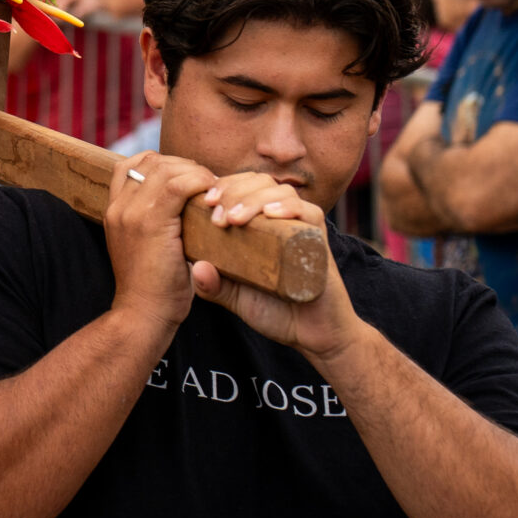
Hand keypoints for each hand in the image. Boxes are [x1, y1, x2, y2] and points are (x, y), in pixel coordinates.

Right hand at [103, 155, 216, 333]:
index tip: (187, 179)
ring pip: (165, 168)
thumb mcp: (145, 247)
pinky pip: (178, 186)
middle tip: (207, 183)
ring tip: (212, 190)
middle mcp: (118, 207)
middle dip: (183, 165)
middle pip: (149, 160)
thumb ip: (154, 222)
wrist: (143, 315)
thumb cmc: (153, 287)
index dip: (162, 164)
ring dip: (194, 173)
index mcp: (113, 210)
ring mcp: (131, 213)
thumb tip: (184, 205)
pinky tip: (212, 199)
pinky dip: (199, 184)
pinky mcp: (150, 223)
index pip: (131, 164)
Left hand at [187, 180, 364, 364]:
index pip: (243, 186)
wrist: (310, 335)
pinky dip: (288, 208)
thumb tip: (196, 268)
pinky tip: (269, 215)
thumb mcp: (235, 297)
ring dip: (255, 199)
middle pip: (260, 182)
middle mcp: (282, 220)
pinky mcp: (320, 241)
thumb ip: (213, 286)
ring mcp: (302, 228)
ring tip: (235, 219)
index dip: (224, 186)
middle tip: (217, 215)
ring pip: (281, 192)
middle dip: (234, 190)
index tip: (206, 202)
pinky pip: (309, 213)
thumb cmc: (274, 311)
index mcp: (260, 224)